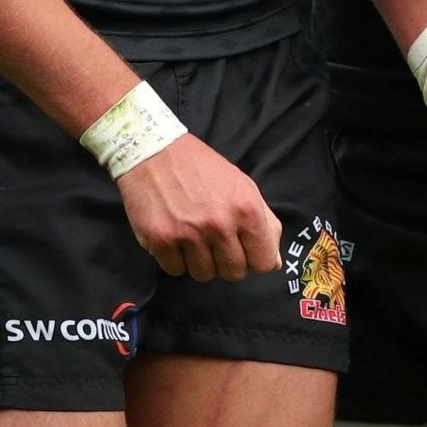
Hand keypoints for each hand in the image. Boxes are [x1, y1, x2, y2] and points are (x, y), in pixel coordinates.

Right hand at [113, 134, 282, 280]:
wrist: (154, 151)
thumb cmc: (201, 168)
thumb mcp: (243, 186)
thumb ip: (265, 223)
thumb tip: (273, 262)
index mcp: (246, 209)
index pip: (263, 263)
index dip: (254, 258)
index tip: (242, 247)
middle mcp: (219, 224)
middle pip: (234, 273)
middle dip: (225, 260)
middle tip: (213, 238)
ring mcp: (189, 234)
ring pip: (204, 275)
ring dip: (199, 260)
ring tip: (192, 233)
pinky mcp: (161, 240)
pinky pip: (176, 270)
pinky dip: (175, 258)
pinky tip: (174, 235)